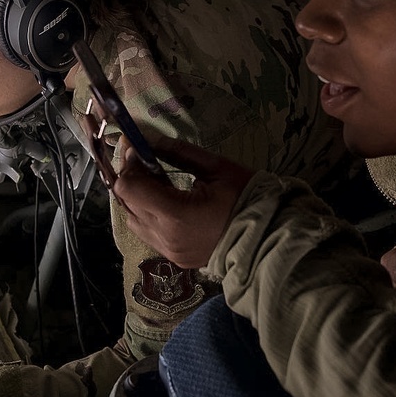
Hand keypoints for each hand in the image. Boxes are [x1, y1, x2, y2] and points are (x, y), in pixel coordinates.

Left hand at [113, 137, 253, 268]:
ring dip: (138, 197)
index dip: (129, 164)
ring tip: (159, 182)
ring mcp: (168, 251)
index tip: (139, 149)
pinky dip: (149, 214)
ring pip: (133, 219)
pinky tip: (168, 202)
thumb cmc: (246, 198)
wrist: (269, 238)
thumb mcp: (216, 167)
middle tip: (149, 160)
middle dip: (132, 177)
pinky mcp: (174, 258)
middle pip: (126, 202)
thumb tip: (148, 138)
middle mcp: (165, 236)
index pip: (128, 187)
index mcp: (175, 214)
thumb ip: (178, 153)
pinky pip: (148, 233)